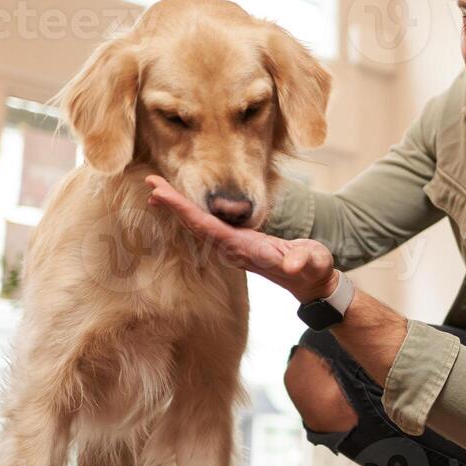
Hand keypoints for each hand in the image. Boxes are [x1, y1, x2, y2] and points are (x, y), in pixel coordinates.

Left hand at [145, 175, 338, 303]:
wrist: (310, 282)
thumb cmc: (313, 269)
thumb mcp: (313, 263)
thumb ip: (304, 262)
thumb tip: (293, 264)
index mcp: (246, 249)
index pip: (208, 228)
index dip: (185, 211)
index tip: (163, 195)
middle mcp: (233, 249)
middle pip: (196, 225)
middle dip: (173, 205)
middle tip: (151, 182)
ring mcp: (233, 247)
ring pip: (198, 225)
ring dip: (178, 208)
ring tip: (158, 190)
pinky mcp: (237, 243)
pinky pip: (207, 226)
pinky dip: (191, 213)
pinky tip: (181, 205)